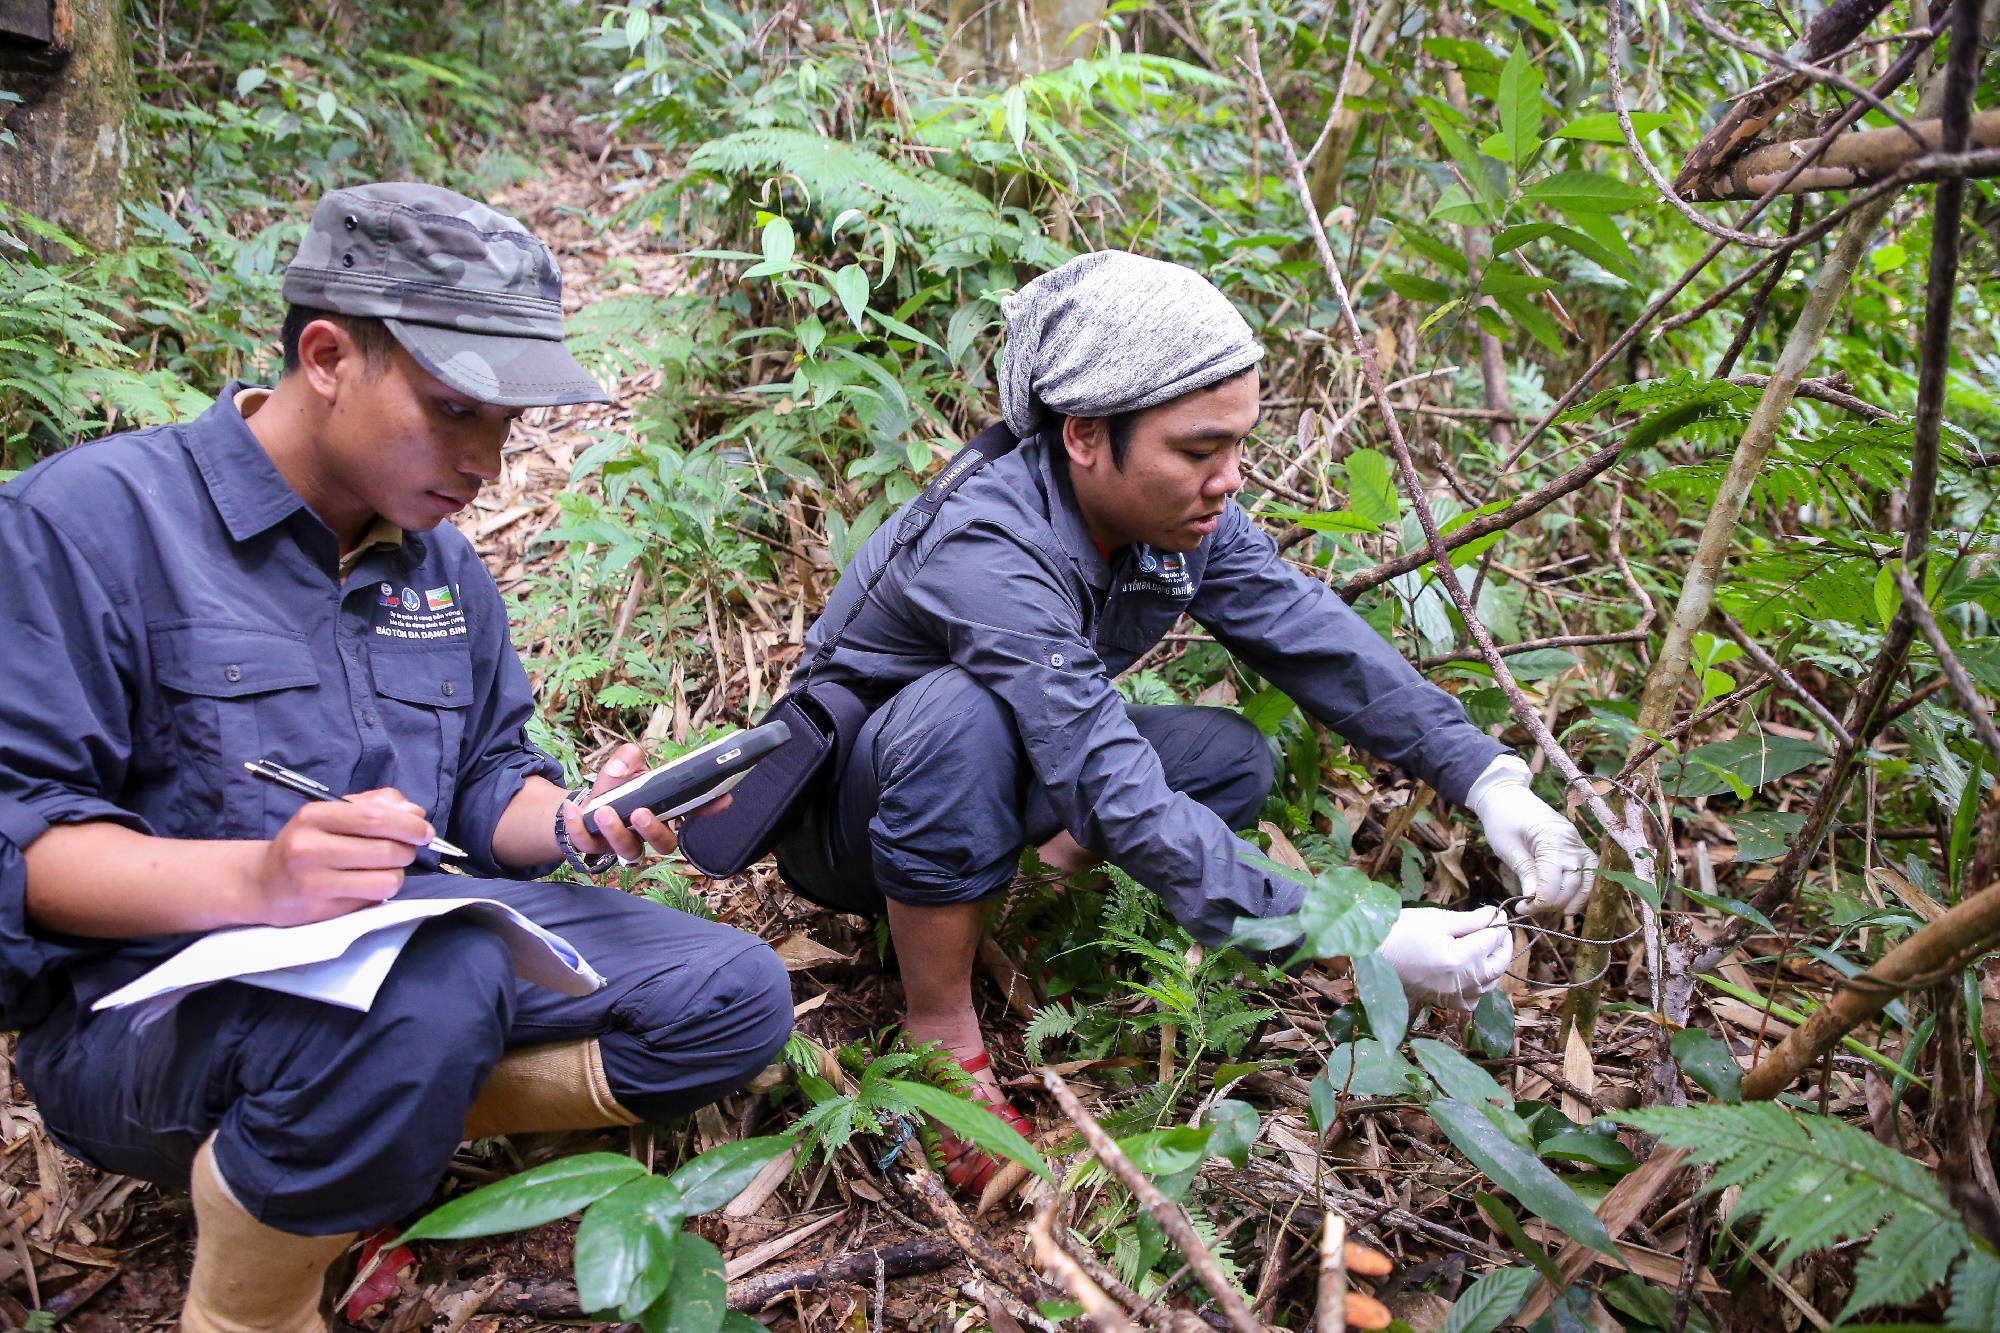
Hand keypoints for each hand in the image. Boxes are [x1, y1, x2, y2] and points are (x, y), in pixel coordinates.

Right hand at [255, 788, 431, 925]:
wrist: (262, 883)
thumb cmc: (306, 843)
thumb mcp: (332, 814)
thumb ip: (375, 805)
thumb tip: (415, 811)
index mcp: (314, 817)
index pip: (375, 818)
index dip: (408, 825)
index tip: (425, 830)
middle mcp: (310, 848)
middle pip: (385, 850)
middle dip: (407, 850)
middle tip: (405, 849)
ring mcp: (314, 882)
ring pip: (386, 879)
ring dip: (397, 873)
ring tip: (385, 867)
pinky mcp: (321, 910)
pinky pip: (373, 900)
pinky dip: (380, 891)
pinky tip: (367, 884)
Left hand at [561, 742, 731, 864]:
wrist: (583, 808)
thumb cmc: (616, 788)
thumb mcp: (625, 766)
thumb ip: (628, 758)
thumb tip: (626, 761)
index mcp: (663, 810)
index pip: (692, 810)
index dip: (710, 807)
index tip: (723, 798)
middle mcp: (647, 833)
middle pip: (664, 843)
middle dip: (654, 830)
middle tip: (641, 813)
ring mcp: (622, 845)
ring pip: (628, 851)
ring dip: (615, 832)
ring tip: (602, 811)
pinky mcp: (594, 848)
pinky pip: (586, 844)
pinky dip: (577, 827)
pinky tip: (572, 809)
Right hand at [1378, 906, 1512, 1010]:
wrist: (1370, 956)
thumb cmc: (1399, 931)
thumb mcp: (1435, 919)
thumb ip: (1469, 920)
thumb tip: (1494, 916)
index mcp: (1459, 959)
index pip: (1491, 941)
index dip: (1499, 925)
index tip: (1500, 912)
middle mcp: (1460, 982)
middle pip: (1497, 965)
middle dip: (1503, 944)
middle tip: (1500, 928)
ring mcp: (1452, 995)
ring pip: (1489, 984)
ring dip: (1496, 965)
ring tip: (1491, 947)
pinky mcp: (1443, 1001)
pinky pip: (1472, 1001)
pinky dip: (1480, 988)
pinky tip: (1476, 974)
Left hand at [1465, 754, 1595, 913]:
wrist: (1507, 796)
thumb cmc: (1503, 820)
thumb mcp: (1509, 849)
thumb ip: (1525, 874)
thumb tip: (1534, 902)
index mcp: (1553, 839)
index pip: (1554, 883)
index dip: (1540, 902)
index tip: (1521, 909)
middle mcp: (1572, 842)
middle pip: (1573, 885)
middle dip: (1553, 904)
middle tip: (1530, 910)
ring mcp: (1579, 844)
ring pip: (1586, 882)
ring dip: (1570, 900)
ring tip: (1548, 909)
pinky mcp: (1578, 847)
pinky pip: (1588, 873)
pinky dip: (1580, 889)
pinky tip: (1566, 901)